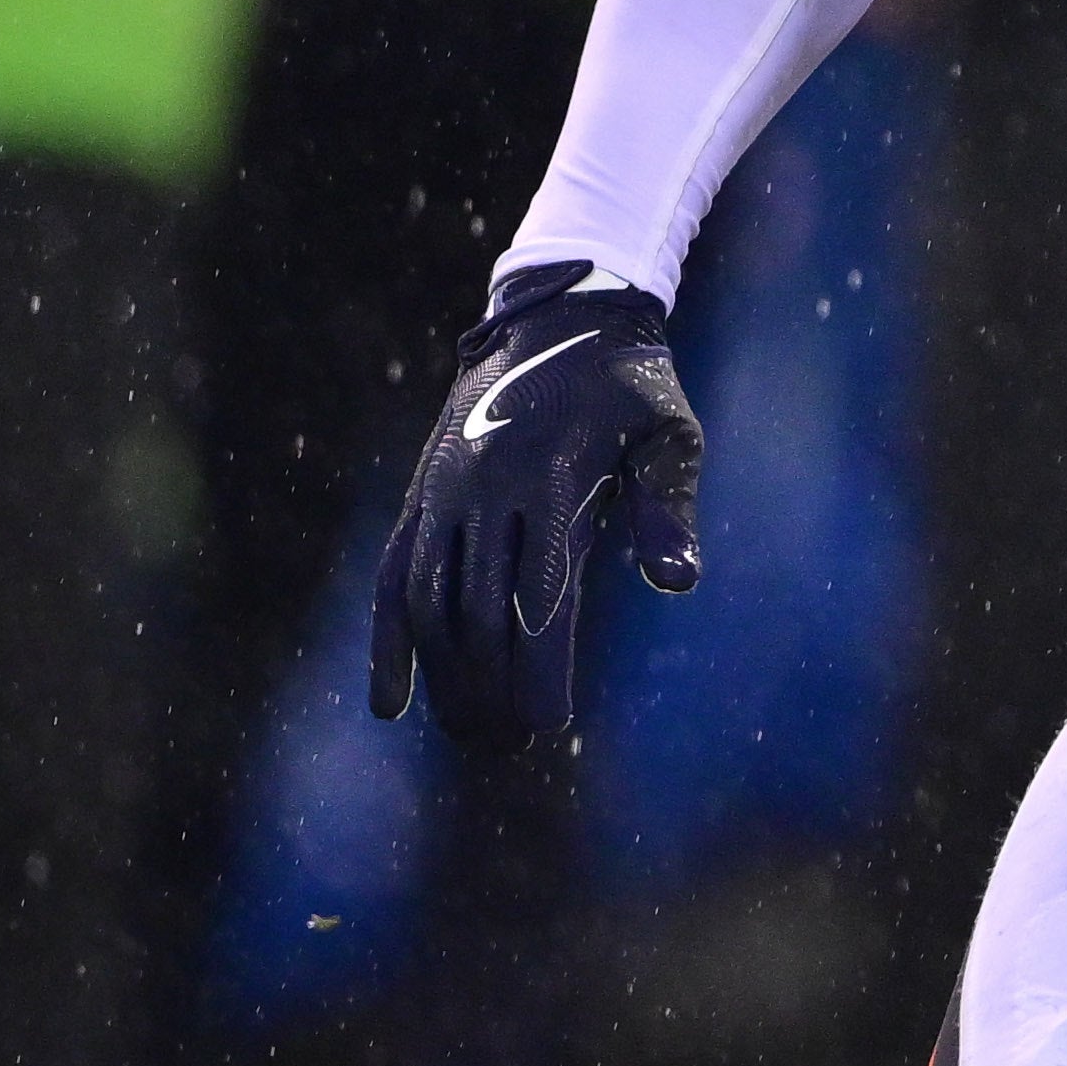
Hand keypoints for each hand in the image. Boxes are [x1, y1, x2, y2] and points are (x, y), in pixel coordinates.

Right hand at [370, 263, 701, 741]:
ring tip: (471, 737)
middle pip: (476, 610)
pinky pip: (395, 575)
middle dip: (491, 686)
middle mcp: (483, 489)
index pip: (536, 593)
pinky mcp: (423, 497)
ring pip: (427, 600)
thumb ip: (666, 508)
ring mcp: (443, 493)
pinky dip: (388, 639)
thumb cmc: (632, 387)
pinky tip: (392, 702)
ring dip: (443, 676)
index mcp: (548, 478)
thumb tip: (678, 582)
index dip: (537, 663)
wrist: (559, 317)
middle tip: (511, 748)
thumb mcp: (668, 434)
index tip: (548, 723)